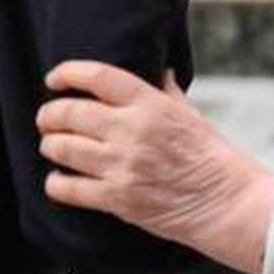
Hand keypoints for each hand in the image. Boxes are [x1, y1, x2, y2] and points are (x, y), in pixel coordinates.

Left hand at [37, 61, 273, 273]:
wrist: (227, 203)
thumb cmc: (212, 158)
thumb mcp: (191, 115)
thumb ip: (167, 92)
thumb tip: (159, 71)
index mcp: (151, 104)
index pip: (97, 76)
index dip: (67, 73)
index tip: (54, 79)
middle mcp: (132, 131)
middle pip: (69, 112)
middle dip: (49, 115)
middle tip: (47, 119)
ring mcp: (122, 166)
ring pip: (61, 148)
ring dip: (50, 145)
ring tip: (52, 147)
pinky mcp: (117, 199)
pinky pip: (68, 188)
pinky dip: (56, 183)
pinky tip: (58, 180)